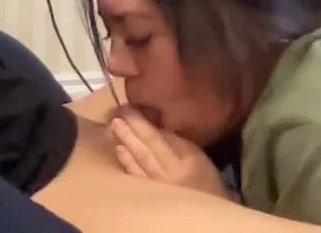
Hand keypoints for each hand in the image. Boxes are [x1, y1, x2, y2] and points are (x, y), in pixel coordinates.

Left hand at [109, 107, 229, 198]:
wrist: (205, 212)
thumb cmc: (205, 181)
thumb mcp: (198, 157)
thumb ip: (178, 143)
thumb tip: (155, 128)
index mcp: (189, 159)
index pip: (163, 138)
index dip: (144, 123)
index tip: (131, 108)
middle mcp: (173, 172)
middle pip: (149, 146)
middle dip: (132, 128)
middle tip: (118, 112)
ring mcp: (160, 185)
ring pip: (141, 160)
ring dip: (126, 141)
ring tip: (115, 125)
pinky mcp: (151, 195)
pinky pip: (137, 176)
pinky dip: (127, 162)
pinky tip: (119, 150)